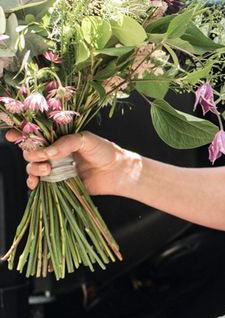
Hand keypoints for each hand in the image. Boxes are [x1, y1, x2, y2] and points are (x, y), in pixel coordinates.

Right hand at [7, 130, 131, 193]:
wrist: (117, 172)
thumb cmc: (105, 151)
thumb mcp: (87, 140)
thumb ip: (67, 142)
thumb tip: (46, 151)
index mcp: (60, 138)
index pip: (36, 134)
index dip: (22, 134)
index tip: (13, 135)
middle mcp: (54, 152)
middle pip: (30, 151)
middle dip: (29, 153)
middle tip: (40, 156)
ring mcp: (54, 167)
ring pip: (32, 167)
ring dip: (33, 168)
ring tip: (47, 169)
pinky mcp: (57, 182)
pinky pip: (38, 183)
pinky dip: (32, 183)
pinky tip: (35, 184)